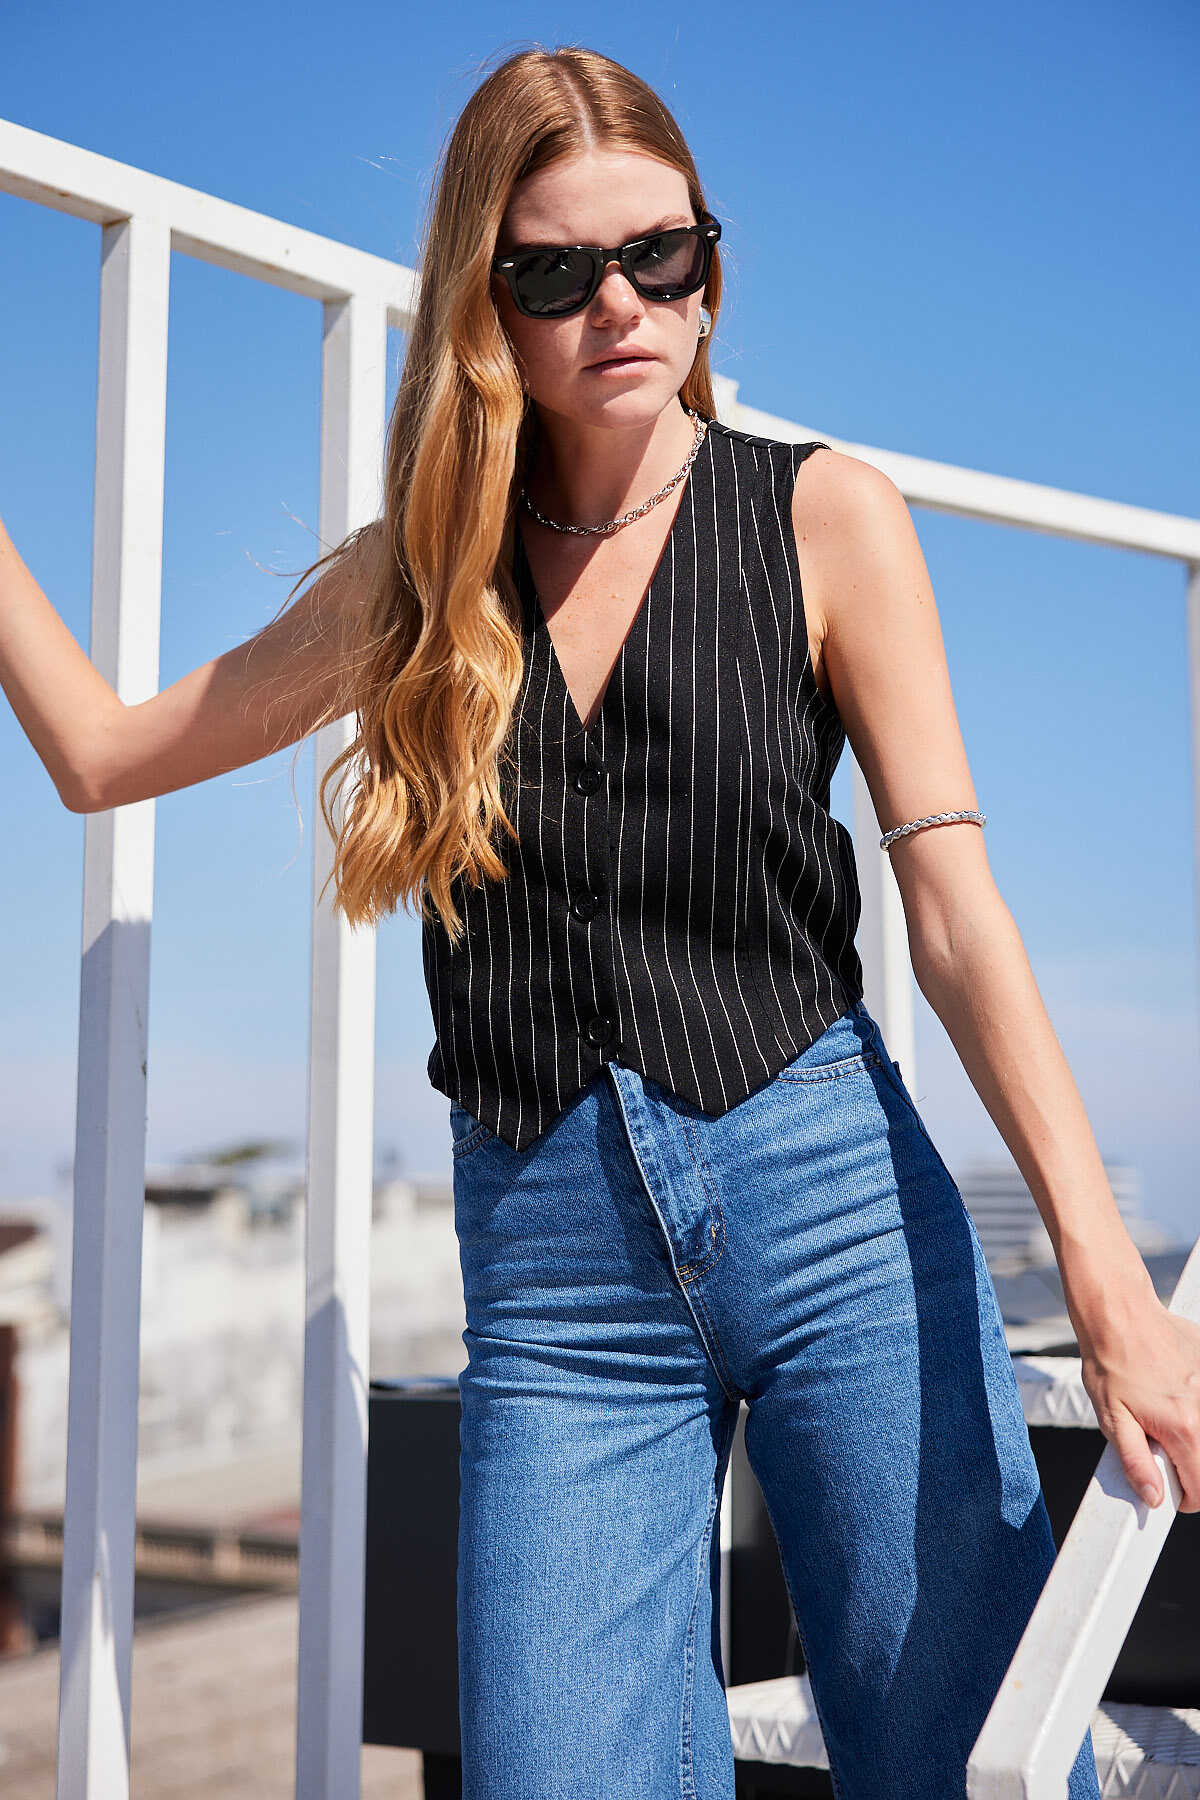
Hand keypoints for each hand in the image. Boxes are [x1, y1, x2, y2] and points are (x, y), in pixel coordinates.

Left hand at [1076, 1295, 1199, 1511]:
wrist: (1119, 1313)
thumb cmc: (1111, 1361)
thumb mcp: (1112, 1418)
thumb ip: (1135, 1461)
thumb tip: (1153, 1496)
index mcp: (1183, 1428)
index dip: (1184, 1497)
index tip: (1171, 1489)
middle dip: (1191, 1466)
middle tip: (1165, 1450)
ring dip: (1194, 1434)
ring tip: (1168, 1416)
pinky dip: (1196, 1406)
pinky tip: (1175, 1393)